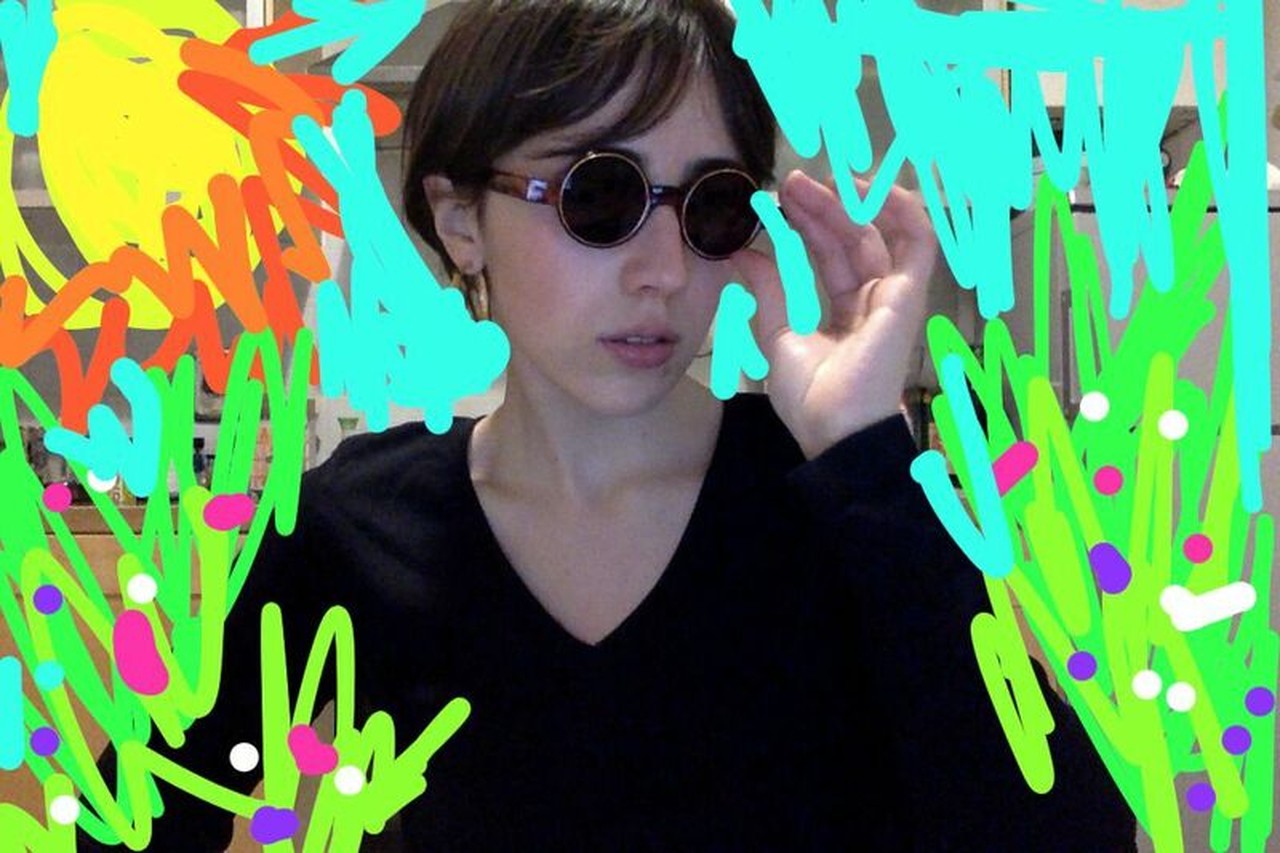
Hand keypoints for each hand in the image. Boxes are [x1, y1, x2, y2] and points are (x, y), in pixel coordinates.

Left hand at [731, 170, 937, 458]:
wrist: (836, 431)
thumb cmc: (812, 398)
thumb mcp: (778, 337)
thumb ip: (768, 292)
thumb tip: (744, 254)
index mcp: (845, 314)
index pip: (829, 255)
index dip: (805, 226)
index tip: (774, 205)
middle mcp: (872, 301)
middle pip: (849, 240)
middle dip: (819, 208)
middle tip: (787, 185)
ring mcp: (893, 297)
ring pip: (875, 234)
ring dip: (848, 202)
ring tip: (814, 182)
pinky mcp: (907, 295)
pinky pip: (917, 243)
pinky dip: (900, 209)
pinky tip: (867, 188)